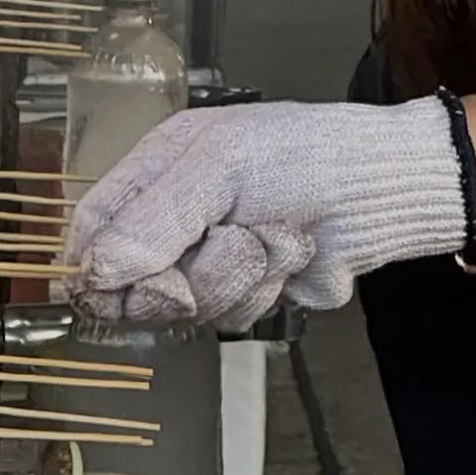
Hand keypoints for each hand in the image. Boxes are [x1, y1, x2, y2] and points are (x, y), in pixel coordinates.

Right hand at [65, 97, 468, 331]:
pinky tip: (289, 260)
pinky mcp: (246, 291)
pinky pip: (229, 316)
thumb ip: (152, 221)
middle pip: (132, 280)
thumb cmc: (302, 158)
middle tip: (227, 246)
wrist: (382, 192)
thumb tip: (94, 272)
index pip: (93, 223)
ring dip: (236, 277)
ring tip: (273, 237)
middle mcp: (174, 215)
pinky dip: (263, 292)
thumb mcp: (217, 171)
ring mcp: (209, 257)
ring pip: (185, 303)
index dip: (93, 261)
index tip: (106, 287)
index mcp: (155, 169)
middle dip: (182, 273)